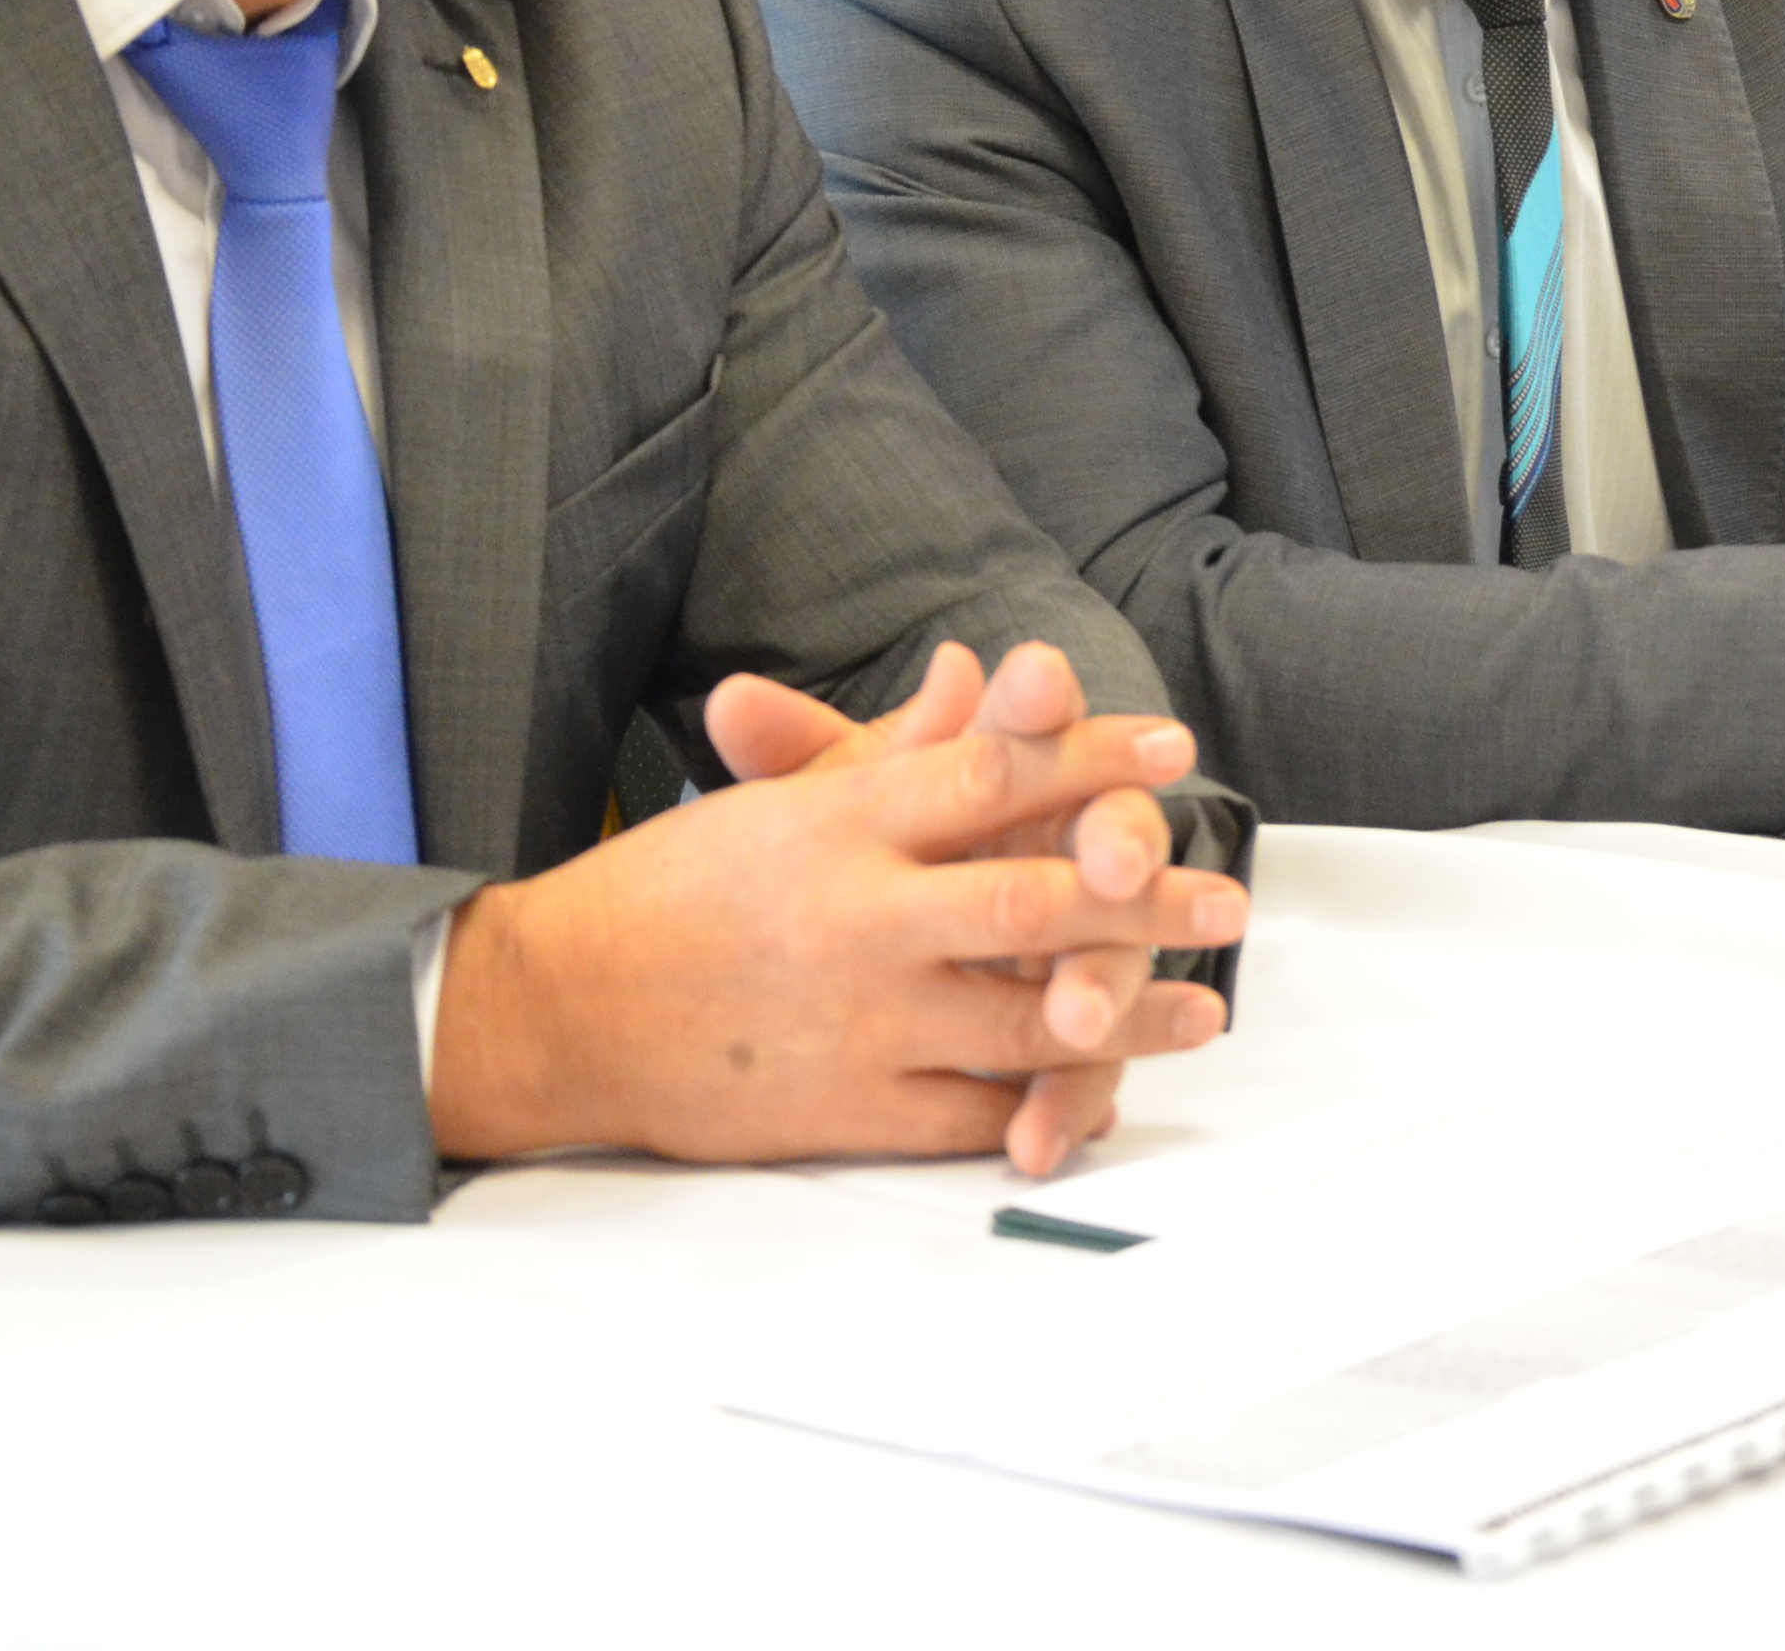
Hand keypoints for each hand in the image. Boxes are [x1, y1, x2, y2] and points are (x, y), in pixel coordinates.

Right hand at [428, 641, 1240, 1178]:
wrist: (557, 1010)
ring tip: (1203, 1006)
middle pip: (1033, 899)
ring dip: (1127, 1014)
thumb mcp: (780, 801)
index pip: (995, 772)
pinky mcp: (845, 1110)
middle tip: (1226, 894)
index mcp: (841, 824)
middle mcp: (859, 917)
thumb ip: (893, 745)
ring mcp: (858, 1020)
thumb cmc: (669, 893)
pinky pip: (971, 1112)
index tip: (1172, 745)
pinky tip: (1105, 1091)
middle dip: (1145, 896)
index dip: (1094, 753)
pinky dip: (1044, 1105)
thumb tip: (975, 672)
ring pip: (1024, 1021)